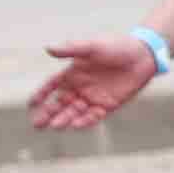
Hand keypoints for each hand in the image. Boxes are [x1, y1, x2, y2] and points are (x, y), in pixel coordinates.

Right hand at [32, 34, 160, 131]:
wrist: (142, 55)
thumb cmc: (116, 46)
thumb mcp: (91, 46)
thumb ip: (70, 49)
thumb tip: (48, 48)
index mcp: (73, 72)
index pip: (52, 86)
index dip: (41, 95)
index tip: (31, 104)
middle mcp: (80, 87)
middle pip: (60, 103)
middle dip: (48, 113)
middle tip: (37, 124)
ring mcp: (93, 97)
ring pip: (74, 112)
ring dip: (65, 119)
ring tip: (55, 126)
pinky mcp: (108, 105)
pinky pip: (94, 116)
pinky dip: (85, 121)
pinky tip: (76, 125)